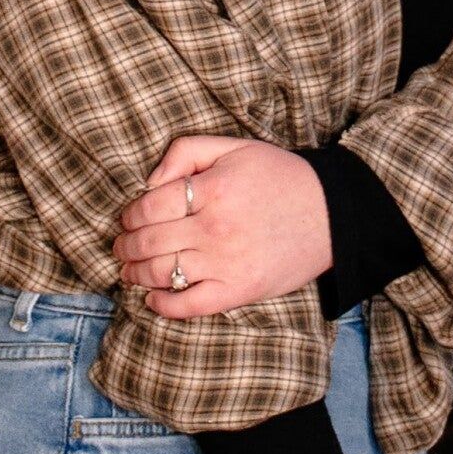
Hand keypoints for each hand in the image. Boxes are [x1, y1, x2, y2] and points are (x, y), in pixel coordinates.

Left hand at [114, 133, 332, 317]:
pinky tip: (152, 299)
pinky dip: (163, 306)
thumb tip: (148, 182)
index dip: (130, 214)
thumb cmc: (280, 177)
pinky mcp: (238, 291)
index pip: (149, 206)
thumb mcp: (234, 147)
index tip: (128, 218)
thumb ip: (186, 152)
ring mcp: (226, 263)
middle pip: (149, 241)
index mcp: (212, 189)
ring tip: (129, 270)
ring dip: (135, 273)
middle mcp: (215, 228)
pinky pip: (188, 306)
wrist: (332, 214)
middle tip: (120, 246)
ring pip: (161, 273)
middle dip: (125, 245)